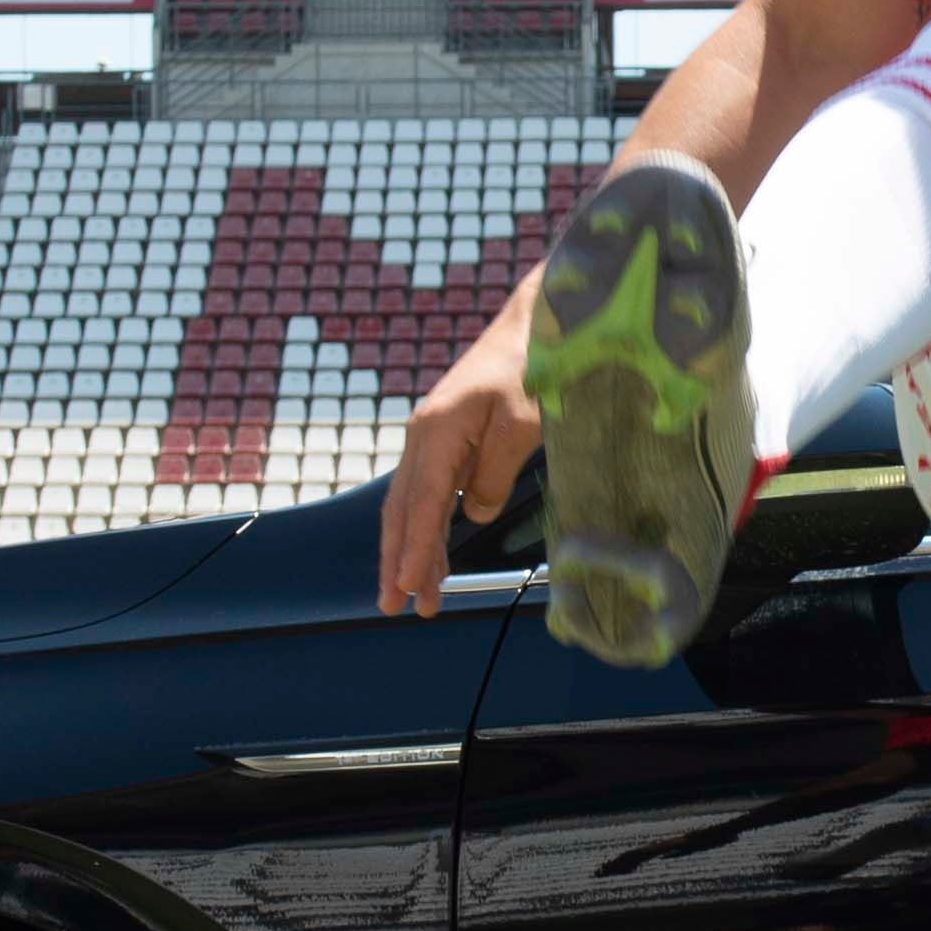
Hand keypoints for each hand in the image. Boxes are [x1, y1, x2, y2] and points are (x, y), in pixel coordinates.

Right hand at [371, 301, 541, 613]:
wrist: (536, 323)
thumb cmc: (535, 367)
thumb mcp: (523, 424)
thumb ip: (495, 473)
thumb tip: (473, 511)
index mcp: (438, 430)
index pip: (422, 505)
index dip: (415, 551)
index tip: (409, 589)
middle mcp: (424, 435)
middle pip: (403, 509)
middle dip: (398, 560)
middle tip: (394, 607)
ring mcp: (433, 436)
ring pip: (413, 504)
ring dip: (412, 550)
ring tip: (416, 596)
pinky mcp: (449, 438)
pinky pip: (431, 492)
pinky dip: (429, 527)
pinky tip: (434, 556)